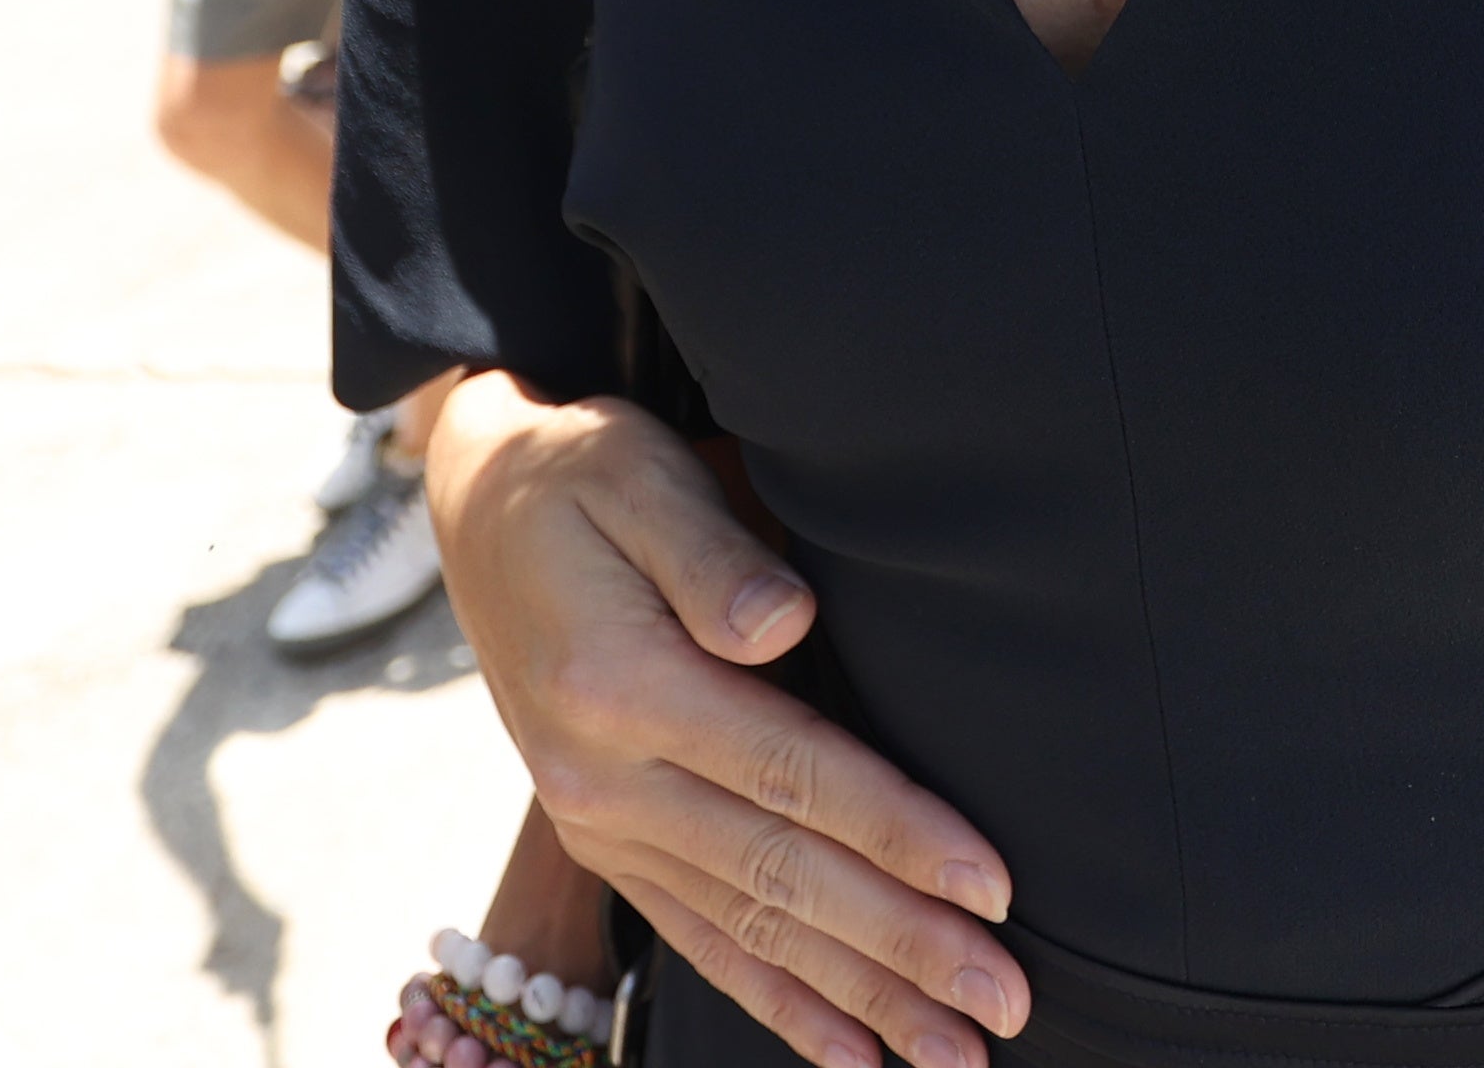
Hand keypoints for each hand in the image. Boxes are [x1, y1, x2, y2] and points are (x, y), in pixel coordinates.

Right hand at [424, 374, 1028, 1067]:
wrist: (478, 507)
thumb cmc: (582, 474)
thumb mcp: (635, 475)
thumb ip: (709, 552)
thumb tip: (785, 621)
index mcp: (622, 688)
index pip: (791, 775)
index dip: (896, 833)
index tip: (992, 886)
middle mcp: (605, 779)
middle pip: (782, 875)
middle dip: (903, 949)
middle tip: (1006, 1006)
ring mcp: (602, 824)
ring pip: (751, 930)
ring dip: (858, 1001)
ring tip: (955, 1058)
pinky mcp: (608, 843)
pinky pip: (701, 939)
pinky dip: (778, 1002)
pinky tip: (848, 1056)